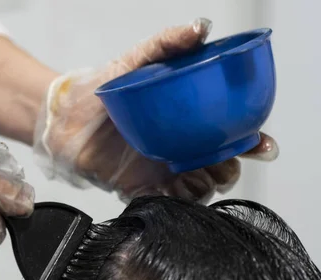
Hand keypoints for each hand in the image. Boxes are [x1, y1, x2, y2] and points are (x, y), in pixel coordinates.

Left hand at [34, 18, 278, 202]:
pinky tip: (171, 193)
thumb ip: (168, 42)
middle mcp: (180, 150)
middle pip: (222, 168)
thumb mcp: (137, 59)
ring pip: (199, 190)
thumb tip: (201, 27)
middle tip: (218, 160)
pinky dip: (174, 204)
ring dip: (205, 188)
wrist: (64, 115)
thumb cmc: (103, 88)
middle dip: (229, 169)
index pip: (231, 136)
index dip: (253, 144)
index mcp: (189, 124)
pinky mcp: (138, 190)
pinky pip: (165, 205)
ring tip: (192, 175)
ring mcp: (160, 172)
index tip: (262, 145)